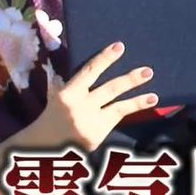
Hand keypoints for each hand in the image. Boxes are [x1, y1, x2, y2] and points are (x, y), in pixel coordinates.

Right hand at [5, 42, 157, 153]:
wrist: (41, 147)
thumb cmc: (52, 117)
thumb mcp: (56, 97)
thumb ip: (72, 84)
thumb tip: (92, 67)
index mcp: (67, 93)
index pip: (90, 71)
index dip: (105, 58)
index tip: (120, 46)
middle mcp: (79, 107)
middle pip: (110, 89)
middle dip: (130, 80)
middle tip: (148, 71)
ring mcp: (89, 123)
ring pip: (118, 108)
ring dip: (138, 101)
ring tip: (154, 97)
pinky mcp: (95, 137)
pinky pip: (115, 121)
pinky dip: (128, 114)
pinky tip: (141, 108)